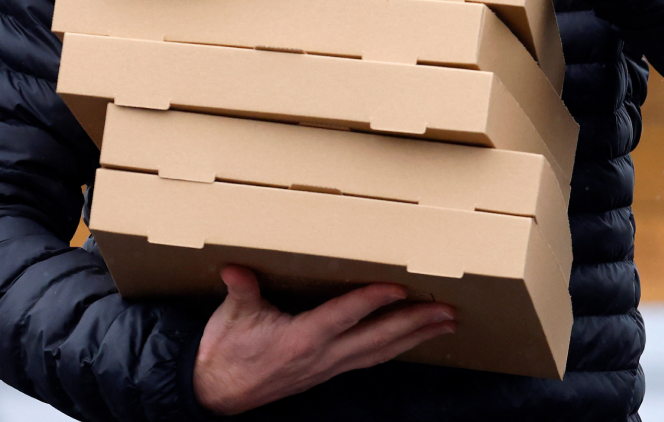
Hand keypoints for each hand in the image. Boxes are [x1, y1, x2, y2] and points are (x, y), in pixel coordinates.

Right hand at [192, 265, 454, 414]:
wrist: (215, 394)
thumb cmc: (224, 353)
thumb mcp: (230, 317)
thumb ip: (241, 290)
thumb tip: (235, 269)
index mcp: (300, 339)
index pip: (345, 316)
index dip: (373, 301)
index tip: (401, 286)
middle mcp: (322, 356)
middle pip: (378, 339)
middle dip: (415, 324)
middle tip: (448, 310)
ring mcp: (329, 367)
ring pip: (381, 352)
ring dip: (416, 337)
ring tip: (446, 324)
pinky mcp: (329, 372)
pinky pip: (370, 359)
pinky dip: (396, 348)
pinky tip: (414, 340)